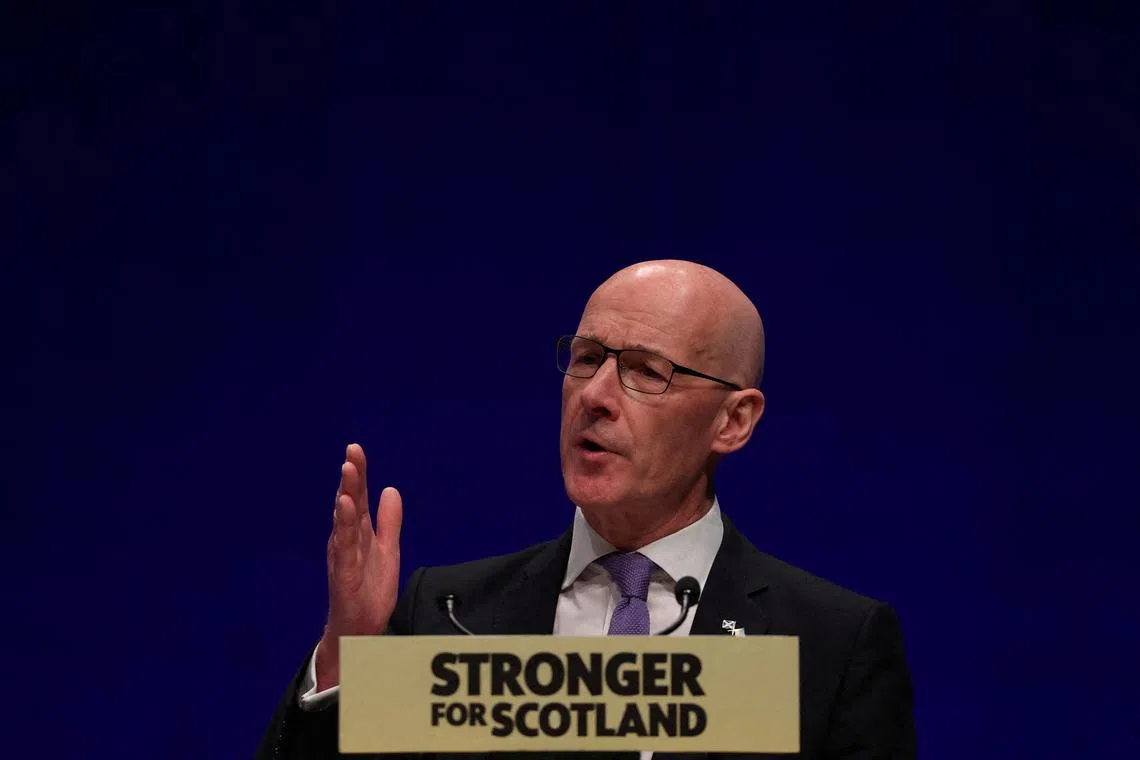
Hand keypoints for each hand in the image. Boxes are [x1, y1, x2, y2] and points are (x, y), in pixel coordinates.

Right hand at [316, 443, 402, 689]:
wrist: (360, 629)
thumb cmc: (368, 590)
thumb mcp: (387, 549)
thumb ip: (388, 521)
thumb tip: (391, 490)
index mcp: (357, 533)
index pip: (357, 498)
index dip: (358, 474)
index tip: (356, 450)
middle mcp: (346, 540)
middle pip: (348, 503)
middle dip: (350, 477)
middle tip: (352, 452)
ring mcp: (343, 556)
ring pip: (344, 521)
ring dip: (345, 495)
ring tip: (347, 471)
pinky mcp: (343, 574)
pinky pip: (343, 547)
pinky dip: (344, 526)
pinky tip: (344, 507)